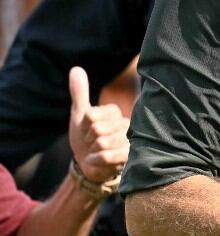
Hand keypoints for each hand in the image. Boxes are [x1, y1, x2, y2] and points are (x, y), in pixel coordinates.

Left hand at [68, 67, 129, 182]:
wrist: (90, 167)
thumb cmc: (86, 139)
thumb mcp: (80, 115)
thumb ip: (80, 93)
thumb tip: (75, 68)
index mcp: (115, 112)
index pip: (91, 115)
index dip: (83, 126)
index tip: (87, 130)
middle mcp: (126, 124)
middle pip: (97, 128)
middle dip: (88, 139)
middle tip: (92, 143)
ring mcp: (129, 141)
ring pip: (102, 142)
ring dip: (92, 151)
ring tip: (97, 152)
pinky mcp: (129, 157)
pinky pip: (107, 155)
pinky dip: (96, 160)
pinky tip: (98, 161)